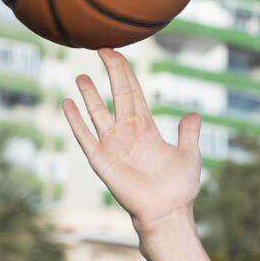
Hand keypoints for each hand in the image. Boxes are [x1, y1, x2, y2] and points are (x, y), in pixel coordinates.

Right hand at [62, 49, 201, 233]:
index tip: (116, 53)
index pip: (133, 93)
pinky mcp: (101, 160)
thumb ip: (189, 132)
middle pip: (116, 95)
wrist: (167, 212)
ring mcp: (112, 145)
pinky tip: (66, 103)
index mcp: (146, 129)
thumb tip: (193, 114)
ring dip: (89, 94)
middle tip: (101, 48)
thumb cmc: (179, 188)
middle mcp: (127, 133)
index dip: (125, 73)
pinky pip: (85, 136)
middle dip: (110, 72)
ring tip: (80, 75)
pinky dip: (75, 120)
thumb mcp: (189, 154)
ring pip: (97, 112)